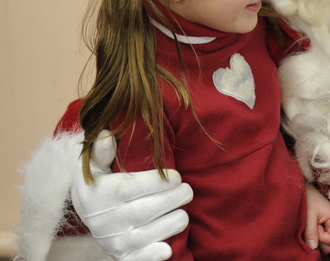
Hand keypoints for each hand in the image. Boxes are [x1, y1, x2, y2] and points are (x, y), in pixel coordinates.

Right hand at [71, 130, 193, 260]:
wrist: (87, 212)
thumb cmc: (99, 181)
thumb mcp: (94, 165)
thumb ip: (102, 151)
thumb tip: (106, 135)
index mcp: (101, 194)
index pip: (131, 188)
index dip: (158, 182)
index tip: (177, 176)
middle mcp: (106, 220)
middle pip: (144, 211)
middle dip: (172, 200)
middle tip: (188, 190)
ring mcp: (115, 240)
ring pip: (147, 234)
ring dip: (171, 224)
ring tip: (184, 214)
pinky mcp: (123, 256)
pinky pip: (138, 259)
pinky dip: (153, 256)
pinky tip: (168, 249)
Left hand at [304, 183, 329, 253]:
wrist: (308, 192)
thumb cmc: (310, 200)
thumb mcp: (309, 216)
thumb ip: (311, 232)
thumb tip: (313, 247)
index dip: (320, 237)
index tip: (314, 225)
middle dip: (319, 239)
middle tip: (313, 225)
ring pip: (329, 244)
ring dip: (319, 238)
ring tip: (314, 224)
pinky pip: (327, 240)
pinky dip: (319, 237)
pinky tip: (316, 227)